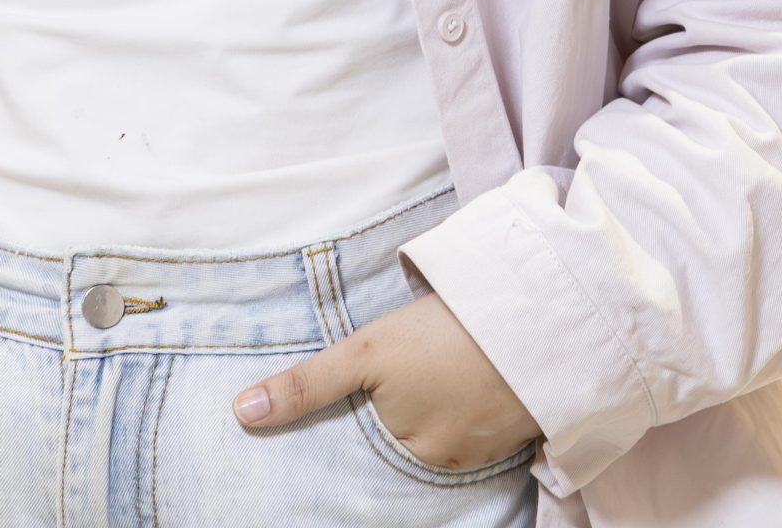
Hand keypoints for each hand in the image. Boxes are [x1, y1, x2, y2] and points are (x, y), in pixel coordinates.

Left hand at [230, 284, 540, 472]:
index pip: (370, 449)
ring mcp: (487, 449)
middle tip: (404, 378)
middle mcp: (448, 465)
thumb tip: (241, 412)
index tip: (362, 398)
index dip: (360, 425)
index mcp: (412, 452)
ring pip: (442, 434)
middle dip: (398, 421)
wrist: (540, 316)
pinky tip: (465, 376)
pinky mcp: (517, 427)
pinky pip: (479, 427)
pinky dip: (467, 406)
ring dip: (435, 412)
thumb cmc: (445, 334)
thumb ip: (308, 386)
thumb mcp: (368, 351)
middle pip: (406, 446)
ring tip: (435, 372)